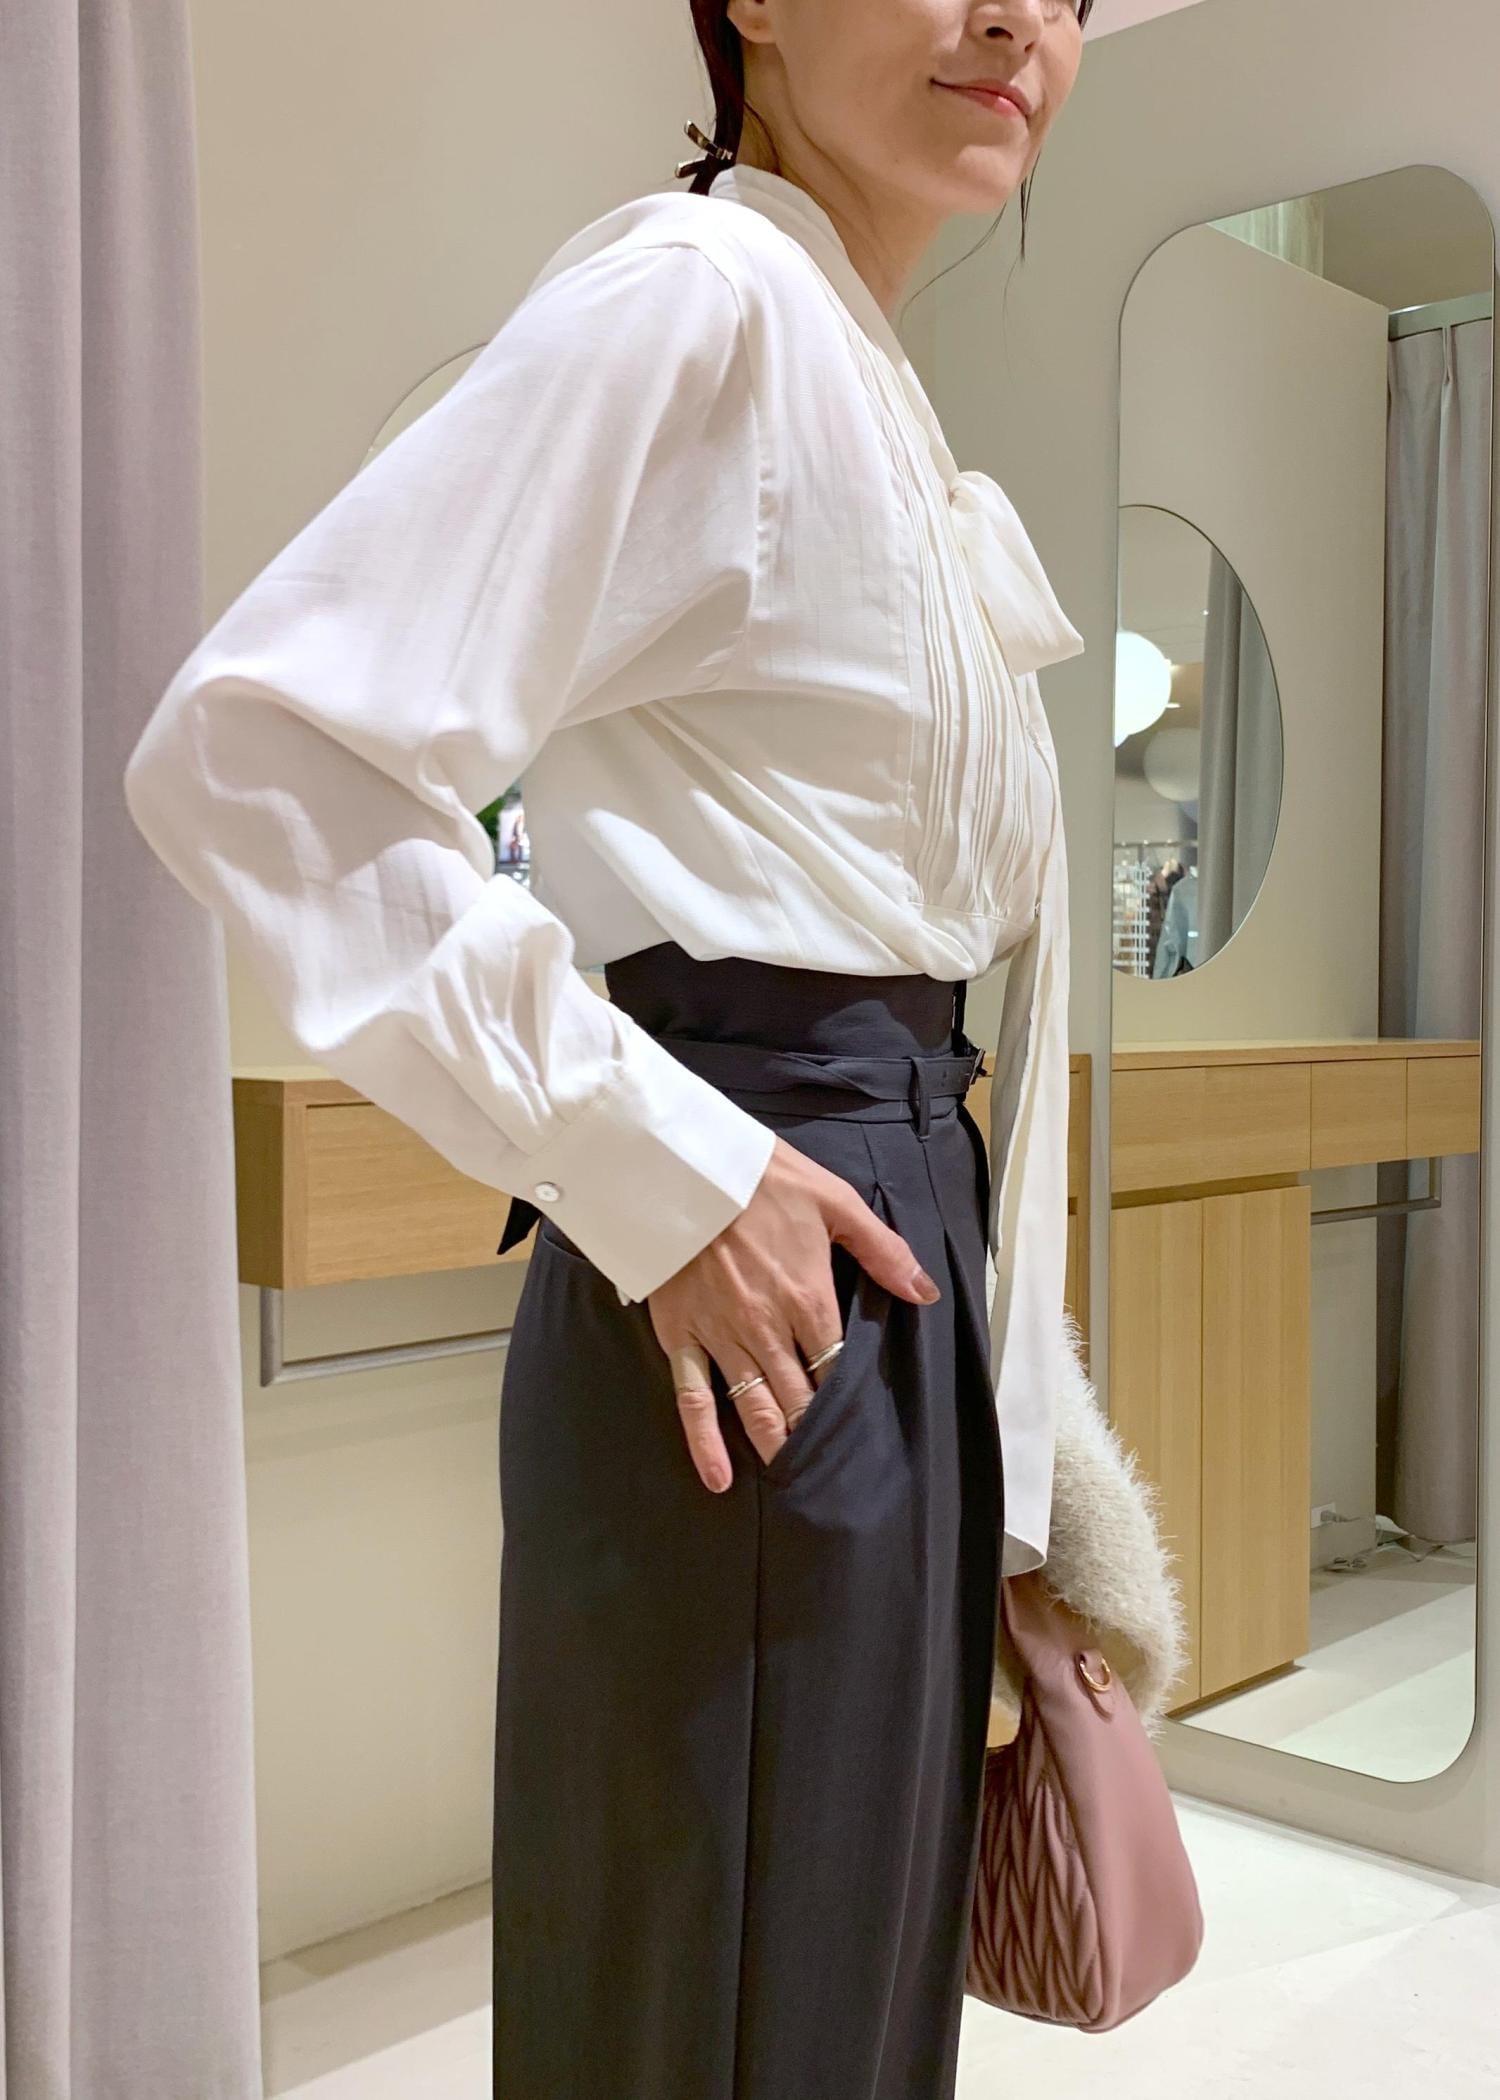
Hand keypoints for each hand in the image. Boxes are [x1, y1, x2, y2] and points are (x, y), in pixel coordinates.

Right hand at [646, 1136, 941, 1492]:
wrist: (682, 1163)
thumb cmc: (761, 1177)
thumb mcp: (834, 1200)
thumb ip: (882, 1250)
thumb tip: (924, 1293)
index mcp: (808, 1297)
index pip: (838, 1367)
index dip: (850, 1400)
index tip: (863, 1429)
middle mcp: (768, 1329)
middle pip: (800, 1397)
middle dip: (819, 1435)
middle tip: (835, 1470)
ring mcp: (721, 1337)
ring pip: (756, 1406)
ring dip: (778, 1445)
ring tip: (796, 1479)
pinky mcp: (681, 1337)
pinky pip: (693, 1398)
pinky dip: (705, 1443)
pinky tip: (720, 1479)